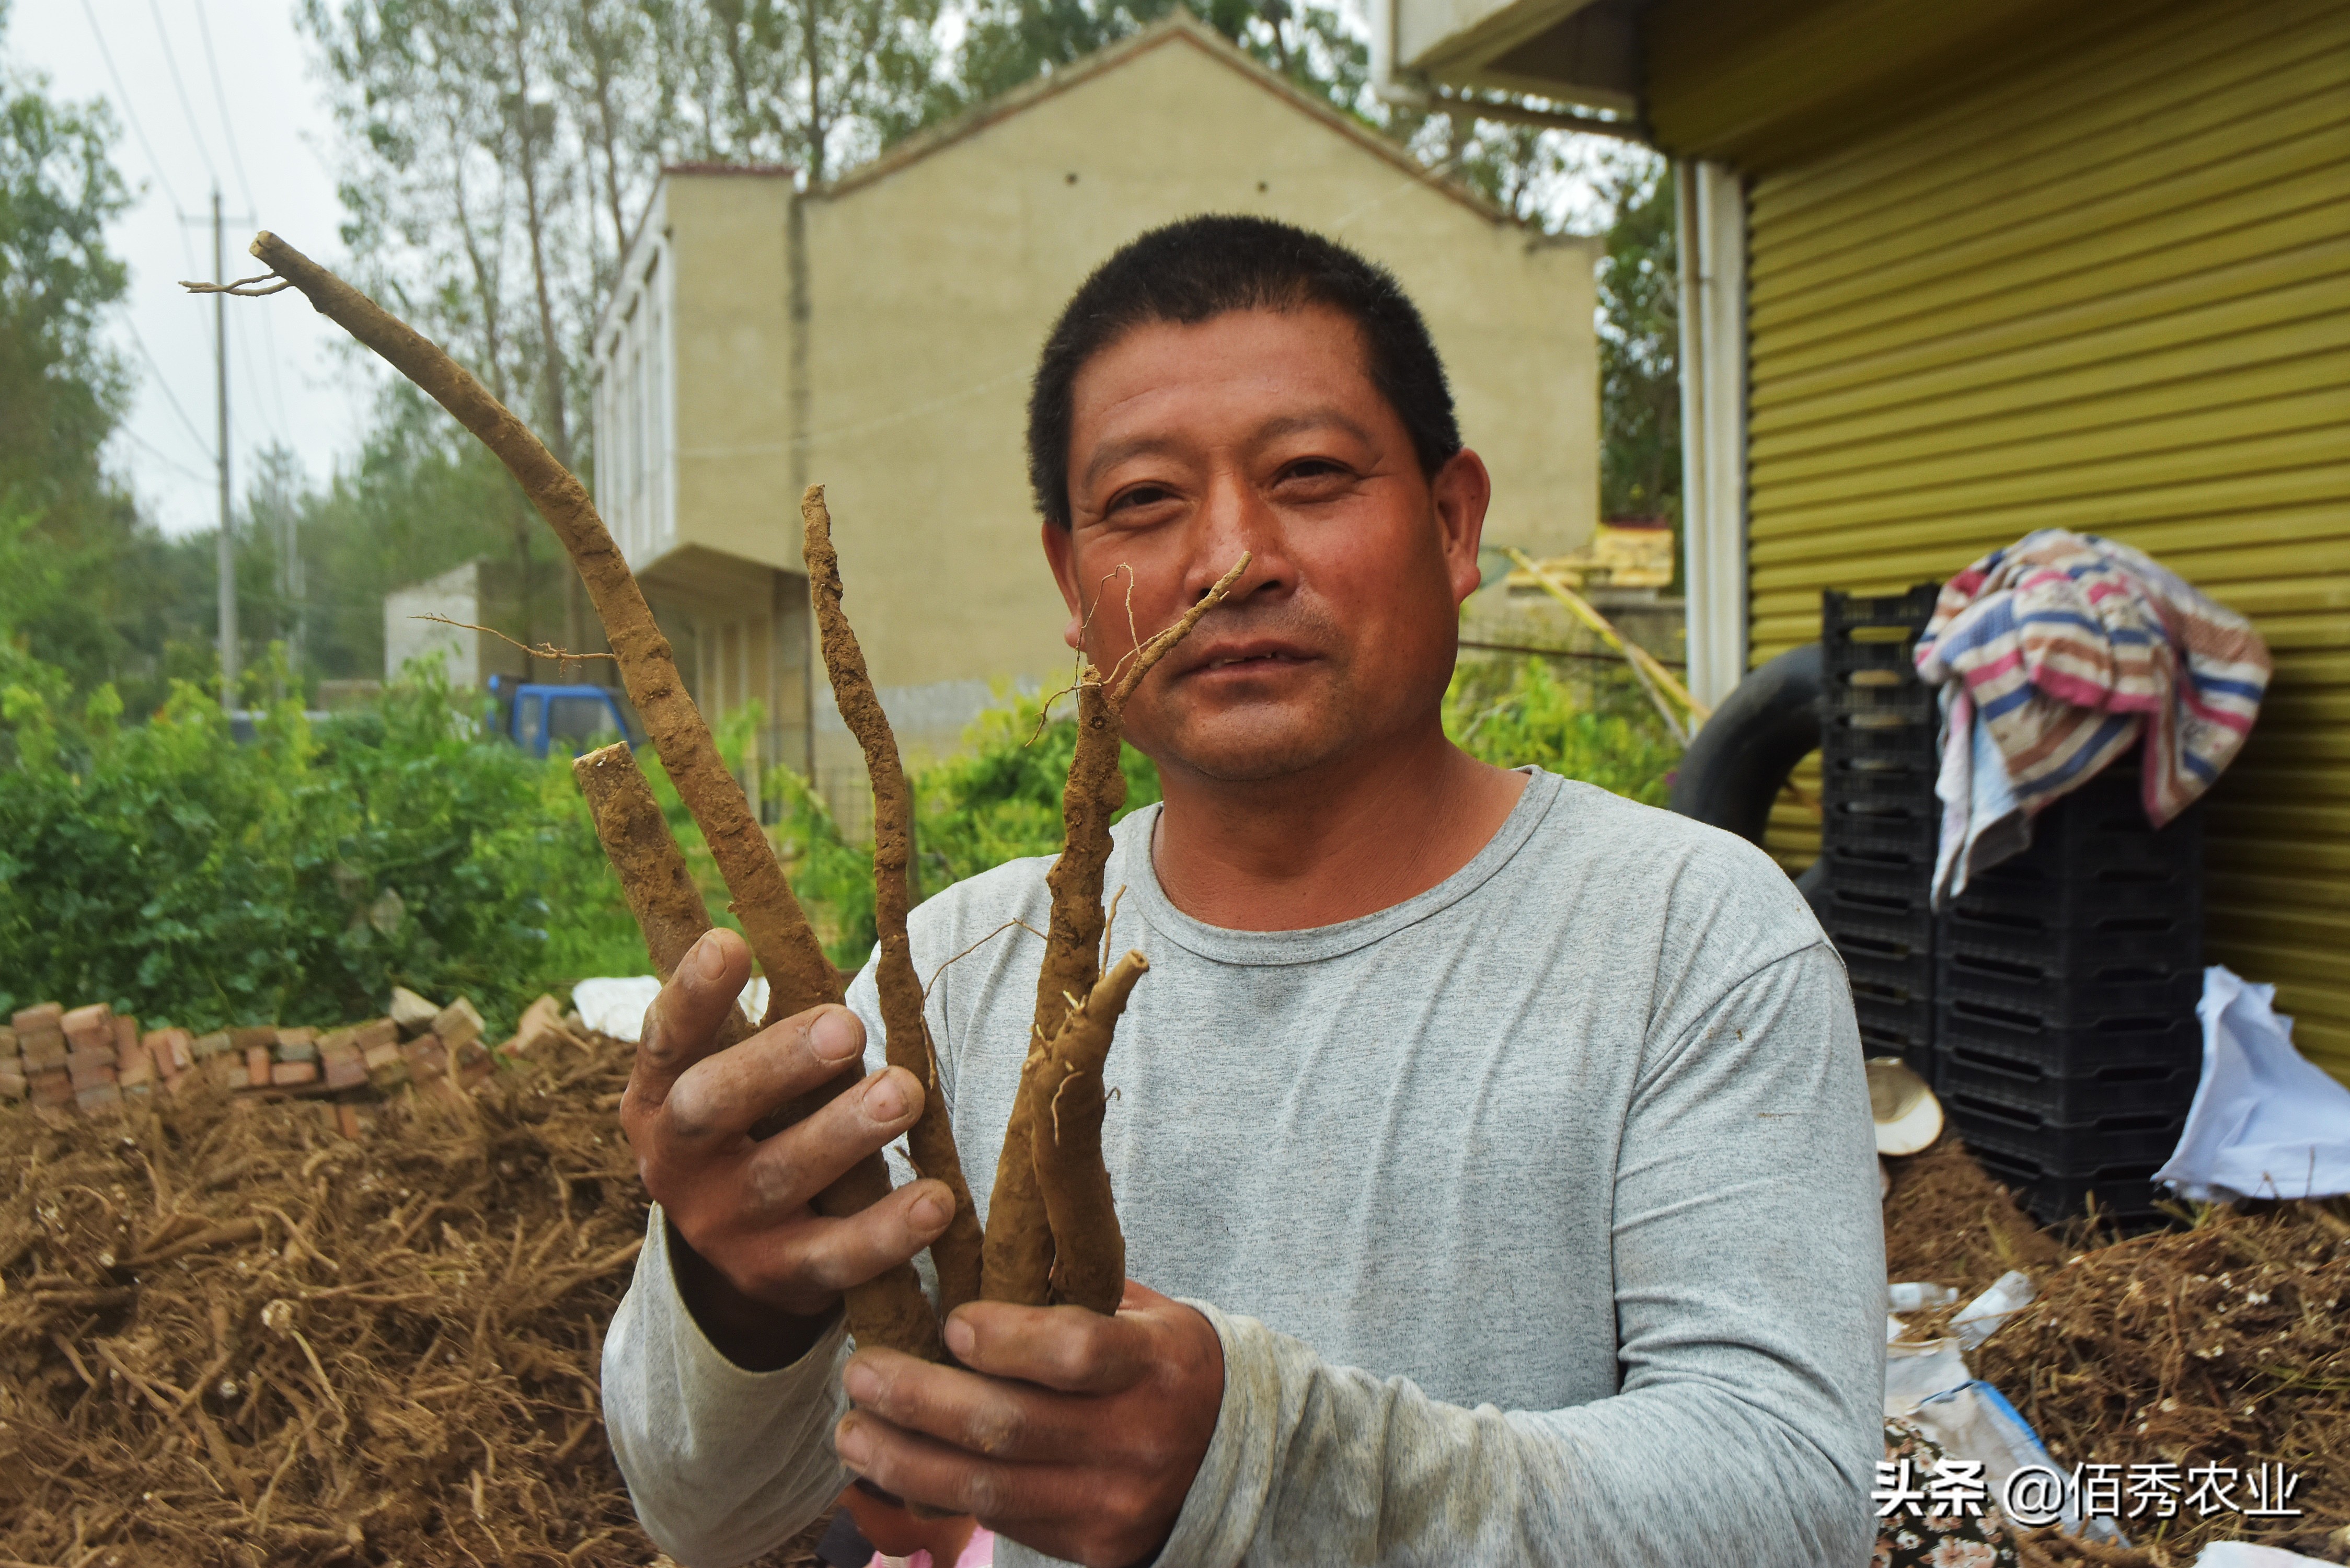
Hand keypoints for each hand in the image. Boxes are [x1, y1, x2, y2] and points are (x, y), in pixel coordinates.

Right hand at [620, 927, 955, 1368]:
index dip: (692, 994)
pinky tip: (937, 1201)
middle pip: (710, 1108)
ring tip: (904, 1093)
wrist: (738, 1255)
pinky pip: (834, 1259)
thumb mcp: (736, 1072)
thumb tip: (797, 929)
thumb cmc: (756, 1125)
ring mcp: (722, 1227)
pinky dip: (887, 1231)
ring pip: (779, 1179)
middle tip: (845, 1024)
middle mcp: (676, 1163)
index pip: (665, 1038)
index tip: (731, 943)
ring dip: (844, 1134)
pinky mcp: (777, 1277)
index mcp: (658, 1097)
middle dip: (776, 1063)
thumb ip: (762, 1020)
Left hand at [833, 1282, 1225, 1567]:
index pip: (1076, 1353)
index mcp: (1156, 1362)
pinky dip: (936, 1495)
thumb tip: (971, 1249)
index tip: (951, 1322)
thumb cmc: (1162, 1363)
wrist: (1231, 1455)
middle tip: (861, 1371)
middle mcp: (1137, 1437)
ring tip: (852, 1431)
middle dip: (922, 1400)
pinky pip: (999, 1522)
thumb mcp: (1142, 1313)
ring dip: (905, 1459)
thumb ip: (1070, 1291)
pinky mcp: (1091, 1546)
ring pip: (989, 1487)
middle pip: (1012, 1426)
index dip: (1006, 1339)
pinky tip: (892, 1467)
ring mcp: (1113, 1501)